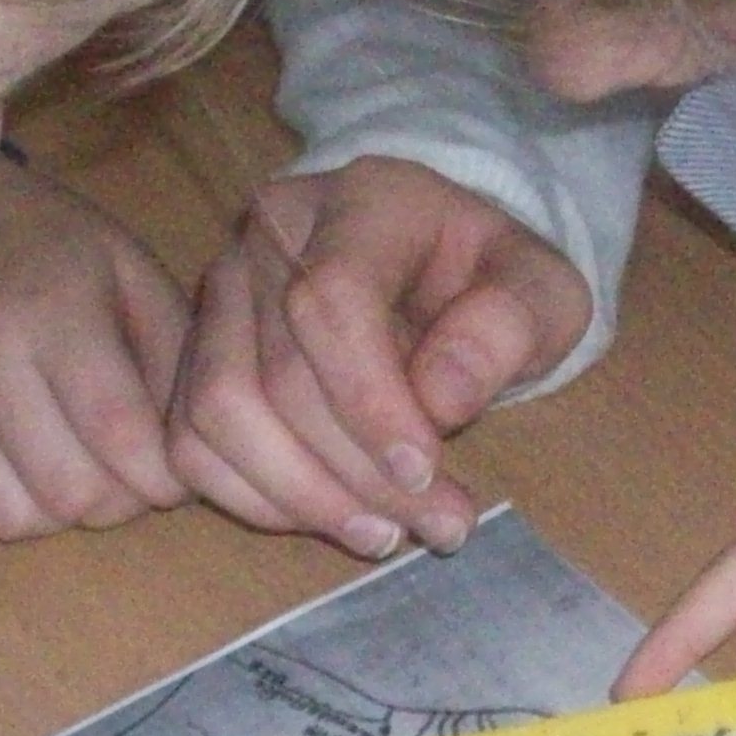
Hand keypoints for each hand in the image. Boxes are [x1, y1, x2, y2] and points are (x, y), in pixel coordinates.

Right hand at [0, 164, 189, 540]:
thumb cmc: (64, 256)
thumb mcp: (137, 278)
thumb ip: (177, 358)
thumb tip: (193, 452)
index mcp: (54, 311)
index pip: (117, 430)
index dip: (162, 475)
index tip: (179, 476)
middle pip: (74, 488)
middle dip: (125, 500)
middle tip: (137, 472)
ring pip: (31, 516)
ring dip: (78, 511)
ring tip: (93, 469)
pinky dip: (34, 512)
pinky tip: (47, 470)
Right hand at [167, 156, 592, 558]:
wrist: (441, 270)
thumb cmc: (492, 283)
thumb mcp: (544, 291)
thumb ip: (511, 327)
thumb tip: (440, 399)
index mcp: (363, 201)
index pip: (331, 300)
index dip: (371, 402)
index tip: (427, 471)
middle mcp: (272, 234)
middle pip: (276, 375)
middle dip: (356, 474)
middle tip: (438, 526)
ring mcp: (222, 291)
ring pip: (218, 413)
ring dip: (301, 497)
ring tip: (384, 535)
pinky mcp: (197, 351)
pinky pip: (191, 442)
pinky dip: (255, 498)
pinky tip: (329, 517)